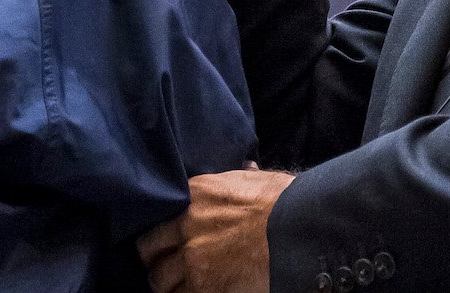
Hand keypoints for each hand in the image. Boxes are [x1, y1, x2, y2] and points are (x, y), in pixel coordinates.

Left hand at [138, 167, 292, 292]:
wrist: (300, 229)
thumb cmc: (286, 201)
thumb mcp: (256, 179)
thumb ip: (239, 179)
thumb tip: (247, 169)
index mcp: (197, 192)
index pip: (160, 212)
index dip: (163, 229)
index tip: (168, 237)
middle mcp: (186, 224)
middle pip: (149, 247)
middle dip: (155, 257)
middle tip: (165, 264)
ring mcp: (192, 258)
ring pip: (159, 280)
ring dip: (167, 284)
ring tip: (177, 285)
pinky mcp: (203, 287)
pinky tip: (195, 292)